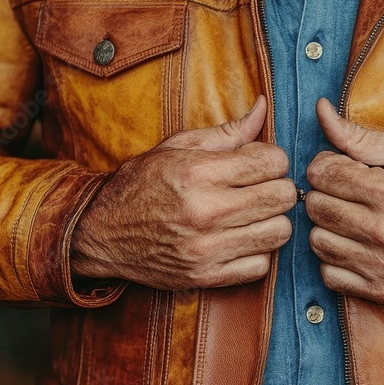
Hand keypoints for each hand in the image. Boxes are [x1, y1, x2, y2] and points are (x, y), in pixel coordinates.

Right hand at [71, 96, 296, 289]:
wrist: (101, 233)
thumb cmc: (142, 184)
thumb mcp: (177, 147)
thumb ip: (227, 132)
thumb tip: (263, 107)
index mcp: (198, 172)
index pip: (273, 162)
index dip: (273, 159)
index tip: (260, 163)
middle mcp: (204, 211)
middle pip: (283, 197)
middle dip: (278, 187)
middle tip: (262, 188)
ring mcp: (206, 249)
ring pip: (279, 233)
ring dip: (272, 221)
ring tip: (253, 214)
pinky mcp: (205, 277)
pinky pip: (261, 266)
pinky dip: (257, 253)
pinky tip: (241, 239)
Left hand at [305, 99, 383, 305]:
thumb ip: (361, 136)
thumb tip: (320, 110)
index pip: (322, 174)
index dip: (325, 166)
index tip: (338, 168)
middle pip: (316, 208)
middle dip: (324, 194)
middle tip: (346, 193)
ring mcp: (383, 266)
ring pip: (317, 242)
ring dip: (328, 228)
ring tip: (352, 219)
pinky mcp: (383, 292)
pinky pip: (330, 275)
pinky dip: (335, 261)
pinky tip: (356, 246)